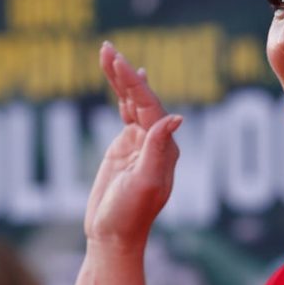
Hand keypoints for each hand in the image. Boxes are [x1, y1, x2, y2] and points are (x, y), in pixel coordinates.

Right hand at [85, 42, 182, 248]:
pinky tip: (128, 79)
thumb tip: (176, 117)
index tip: (117, 61)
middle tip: (107, 48)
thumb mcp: (145, 183)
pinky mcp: (126, 148)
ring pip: (133, 103)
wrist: (114, 236)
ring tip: (107, 52)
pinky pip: (126, 114)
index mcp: (165, 147)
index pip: (150, 106)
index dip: (134, 83)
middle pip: (143, 99)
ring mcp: (141, 143)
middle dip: (125, 74)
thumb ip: (157, 150)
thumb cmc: (130, 215)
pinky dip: (124, 94)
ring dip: (122, 79)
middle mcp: (158, 141)